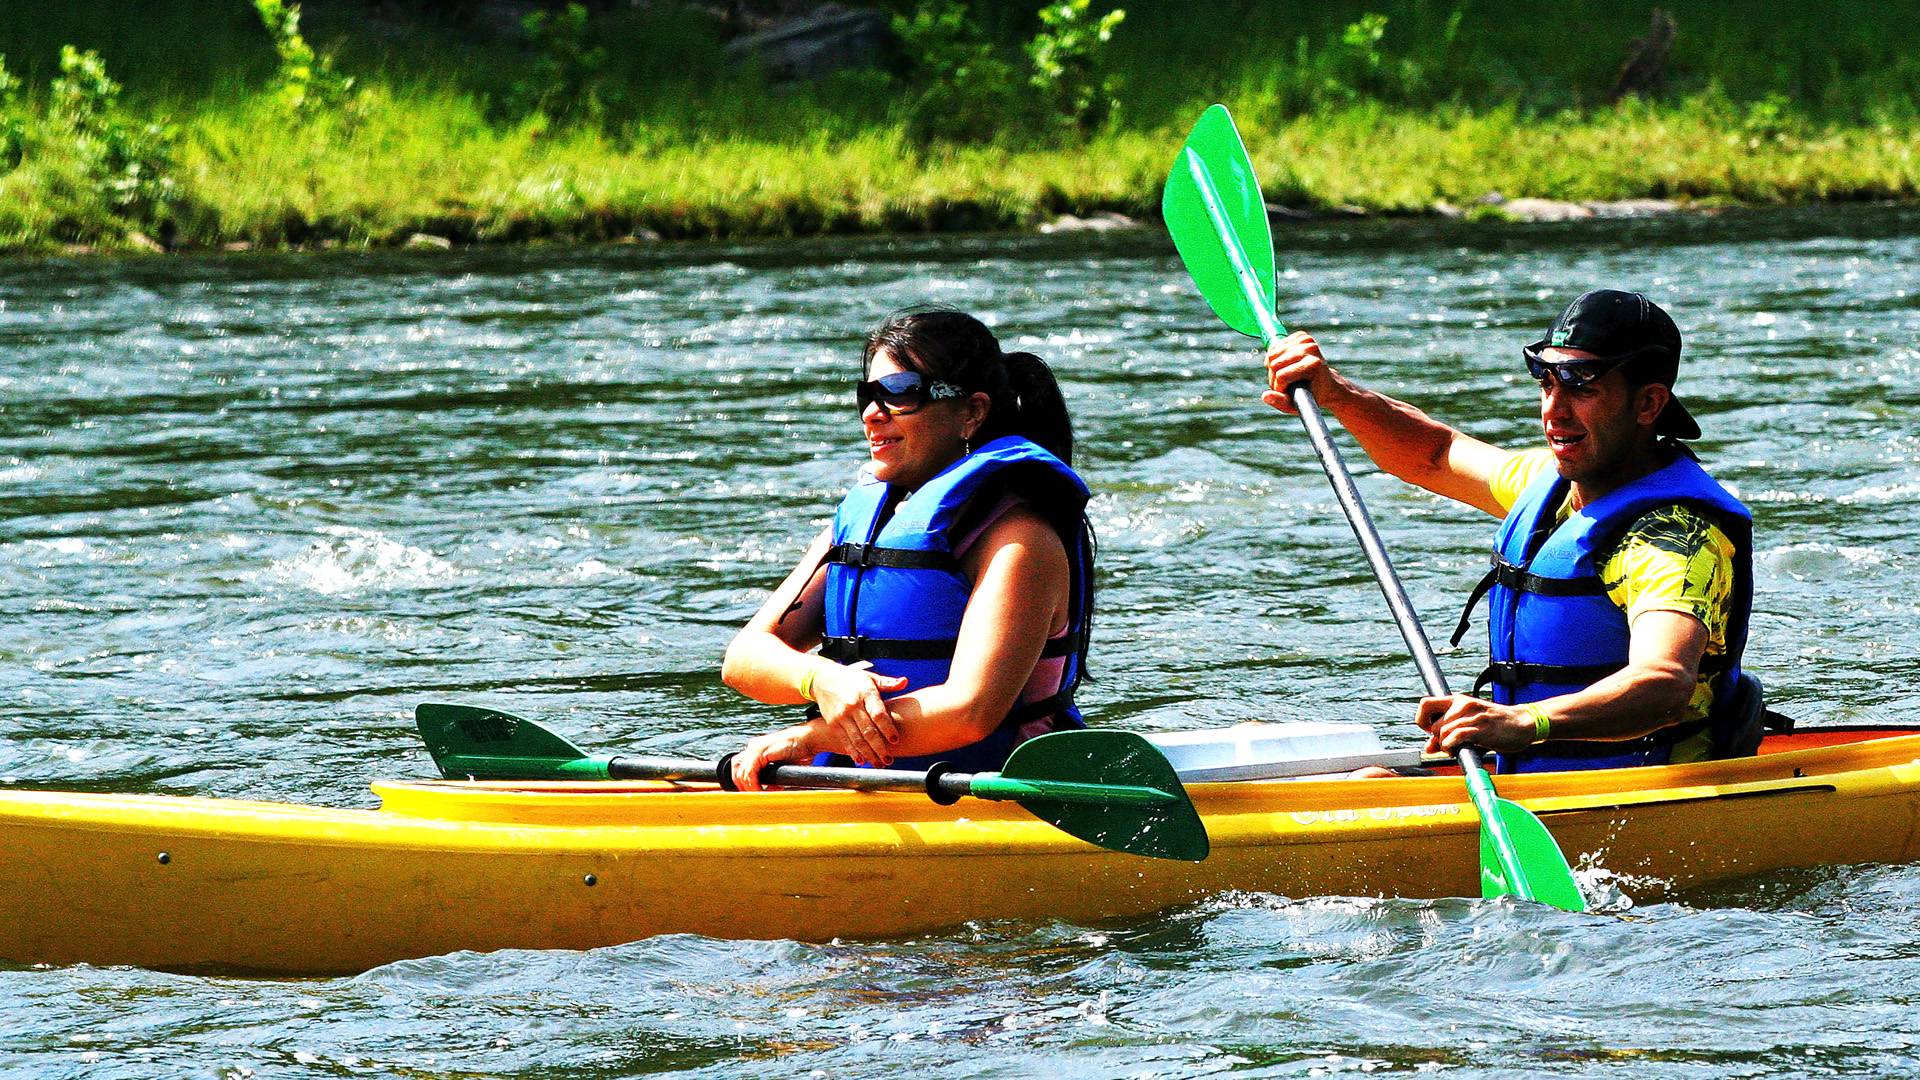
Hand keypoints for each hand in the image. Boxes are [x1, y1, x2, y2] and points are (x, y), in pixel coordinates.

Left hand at [730, 726, 812, 791]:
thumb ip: (773, 778)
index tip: (749, 793)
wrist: (809, 740)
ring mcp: (755, 748)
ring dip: (748, 787)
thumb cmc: (800, 751)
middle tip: (751, 796)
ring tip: (757, 795)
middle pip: (736, 770)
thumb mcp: (782, 768)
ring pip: (741, 773)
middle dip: (741, 786)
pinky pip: (750, 772)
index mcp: (757, 749)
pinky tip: (760, 790)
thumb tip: (768, 791)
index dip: (742, 782)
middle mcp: (753, 747)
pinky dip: (753, 784)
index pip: (740, 767)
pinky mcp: (760, 751)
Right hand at [807, 660, 906, 766]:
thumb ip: (888, 683)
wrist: (822, 679)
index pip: (878, 714)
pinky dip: (853, 753)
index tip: (896, 740)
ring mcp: (842, 717)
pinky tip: (861, 761)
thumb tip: (905, 682)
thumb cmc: (851, 679)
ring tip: (879, 764)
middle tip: (889, 760)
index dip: (888, 728)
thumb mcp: (869, 678)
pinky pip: (845, 741)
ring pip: (857, 739)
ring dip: (869, 754)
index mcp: (865, 694)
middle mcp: (853, 706)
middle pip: (868, 731)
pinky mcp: (833, 724)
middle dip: (880, 748)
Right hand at [1261, 331, 1345, 414]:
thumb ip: (1280, 402)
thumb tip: (1265, 396)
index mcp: (1313, 365)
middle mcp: (1311, 349)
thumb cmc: (1312, 396)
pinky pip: (1275, 345)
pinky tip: (1284, 364)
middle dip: (1274, 377)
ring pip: (1272, 354)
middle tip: (1284, 384)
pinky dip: (1274, 356)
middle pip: (1275, 363)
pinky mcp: (1302, 336)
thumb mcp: (1296, 405)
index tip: (1286, 392)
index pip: (1281, 375)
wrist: (1327, 384)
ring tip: (1284, 375)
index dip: (1278, 387)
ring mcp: (1307, 340)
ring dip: (1272, 367)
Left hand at [1415, 694, 1538, 755]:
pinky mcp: (1481, 727)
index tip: (1429, 731)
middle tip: (1450, 745)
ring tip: (1458, 748)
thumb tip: (1429, 747)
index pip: (1426, 704)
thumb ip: (1448, 734)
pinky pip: (1455, 737)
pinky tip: (1459, 749)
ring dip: (1446, 745)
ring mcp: (1472, 715)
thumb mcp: (1470, 725)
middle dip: (1438, 739)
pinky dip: (1452, 746)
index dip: (1422, 720)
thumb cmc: (1497, 724)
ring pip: (1443, 732)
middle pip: (1434, 725)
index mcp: (1458, 701)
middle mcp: (1463, 705)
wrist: (1524, 723)